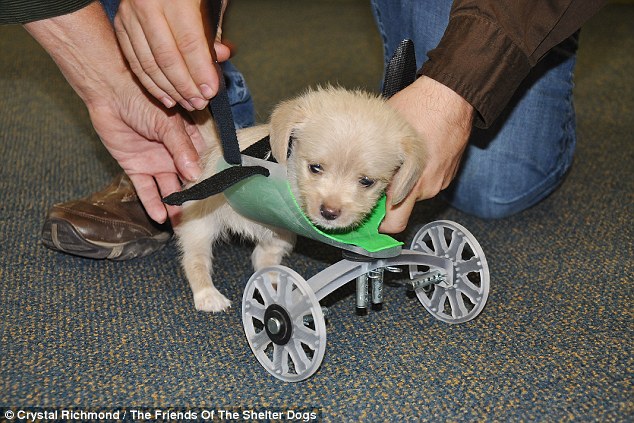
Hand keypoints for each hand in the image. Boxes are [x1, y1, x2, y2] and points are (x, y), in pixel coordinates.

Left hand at [87, 79, 205, 223]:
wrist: (109, 92)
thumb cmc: (143, 99)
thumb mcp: (169, 124)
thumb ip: (182, 149)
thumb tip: (195, 174)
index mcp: (189, 140)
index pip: (203, 164)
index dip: (209, 180)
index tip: (215, 198)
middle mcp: (175, 154)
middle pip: (187, 181)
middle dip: (193, 199)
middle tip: (199, 218)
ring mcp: (156, 161)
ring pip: (168, 188)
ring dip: (174, 206)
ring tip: (180, 224)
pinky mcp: (136, 167)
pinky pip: (146, 189)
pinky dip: (152, 203)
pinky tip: (159, 217)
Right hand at [114, 0, 230, 110]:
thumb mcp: (208, 1)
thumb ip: (213, 29)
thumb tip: (220, 57)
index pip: (189, 42)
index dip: (200, 71)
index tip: (210, 91)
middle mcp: (147, 4)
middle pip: (167, 57)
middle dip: (185, 86)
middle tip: (199, 103)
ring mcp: (130, 15)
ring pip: (148, 63)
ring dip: (169, 90)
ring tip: (187, 103)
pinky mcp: (121, 25)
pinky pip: (135, 61)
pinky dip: (151, 83)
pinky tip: (167, 97)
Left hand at [380, 76, 473, 232]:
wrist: (451, 95)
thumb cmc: (419, 108)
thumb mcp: (384, 135)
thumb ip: (373, 158)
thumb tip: (356, 169)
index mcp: (410, 182)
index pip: (395, 223)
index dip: (379, 226)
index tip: (368, 221)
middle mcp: (427, 187)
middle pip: (401, 207)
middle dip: (387, 200)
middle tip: (374, 185)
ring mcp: (439, 181)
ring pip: (413, 193)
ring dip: (402, 183)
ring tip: (394, 160)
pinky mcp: (447, 174)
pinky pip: (426, 181)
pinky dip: (416, 174)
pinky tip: (410, 156)